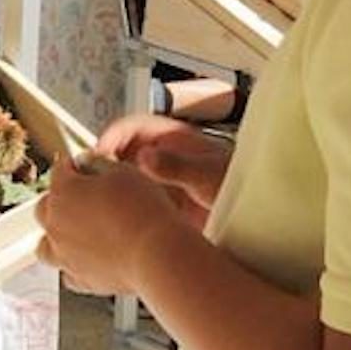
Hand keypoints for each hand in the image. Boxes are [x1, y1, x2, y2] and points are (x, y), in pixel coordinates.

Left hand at [36, 156, 187, 294]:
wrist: (158, 255)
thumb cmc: (143, 211)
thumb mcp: (123, 171)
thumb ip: (98, 164)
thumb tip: (88, 164)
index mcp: (63, 192)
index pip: (59, 172)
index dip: (73, 167)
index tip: (83, 168)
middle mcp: (57, 223)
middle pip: (45, 207)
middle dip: (59, 200)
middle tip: (82, 198)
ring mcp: (65, 254)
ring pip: (46, 245)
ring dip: (57, 236)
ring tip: (75, 233)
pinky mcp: (81, 279)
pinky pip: (68, 273)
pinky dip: (73, 267)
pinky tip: (88, 261)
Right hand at [97, 114, 231, 229]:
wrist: (261, 222)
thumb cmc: (241, 188)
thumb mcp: (207, 176)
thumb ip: (177, 166)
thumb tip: (145, 157)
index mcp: (174, 139)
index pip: (133, 127)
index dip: (112, 136)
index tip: (98, 154)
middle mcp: (165, 157)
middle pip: (123, 151)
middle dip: (105, 162)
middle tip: (89, 179)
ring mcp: (163, 181)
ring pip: (126, 177)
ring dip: (112, 185)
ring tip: (98, 200)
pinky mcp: (163, 204)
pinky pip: (136, 199)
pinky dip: (123, 205)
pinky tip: (117, 218)